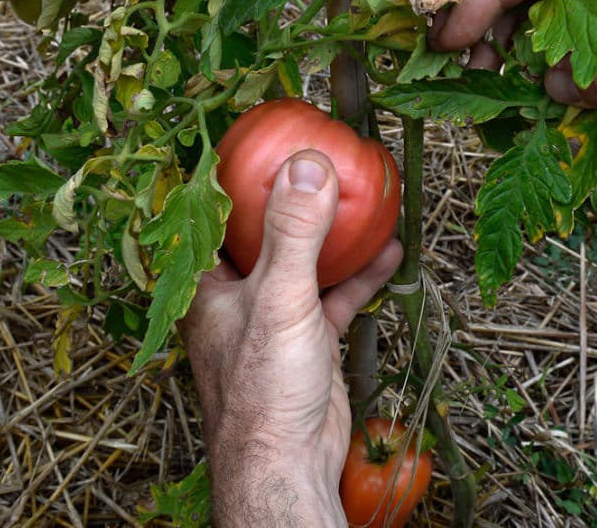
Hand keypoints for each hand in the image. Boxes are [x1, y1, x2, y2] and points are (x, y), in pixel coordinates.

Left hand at [179, 150, 402, 526]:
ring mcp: (274, 315)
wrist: (289, 464)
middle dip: (291, 194)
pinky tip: (389, 250)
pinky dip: (360, 274)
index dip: (230, 171)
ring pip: (304, 259)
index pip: (211, 211)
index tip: (257, 132)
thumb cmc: (263, 389)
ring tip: (362, 193)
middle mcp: (236, 293)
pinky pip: (335, 294)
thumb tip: (308, 164)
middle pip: (263, 230)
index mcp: (208, 281)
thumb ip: (295, 232)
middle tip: (318, 152)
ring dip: (333, 231)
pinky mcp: (308, 339)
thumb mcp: (280, 298)